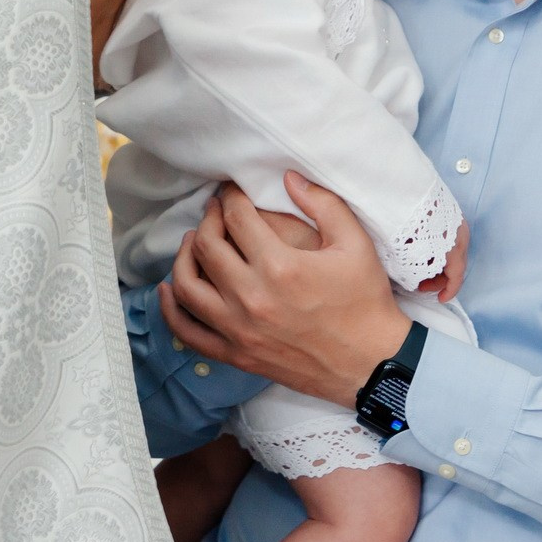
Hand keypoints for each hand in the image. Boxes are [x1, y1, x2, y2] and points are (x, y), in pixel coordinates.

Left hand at [158, 176, 409, 405]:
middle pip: (207, 246)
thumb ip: (323, 204)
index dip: (230, 197)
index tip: (232, 191)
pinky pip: (189, 332)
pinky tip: (169, 289)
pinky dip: (172, 310)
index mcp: (280, 267)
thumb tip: (289, 177)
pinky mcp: (237, 354)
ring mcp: (239, 329)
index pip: (237, 219)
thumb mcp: (355, 245)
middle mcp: (252, 297)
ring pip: (187, 286)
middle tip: (217, 212)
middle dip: (209, 220)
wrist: (372, 364)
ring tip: (195, 242)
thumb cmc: (366, 302)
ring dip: (184, 257)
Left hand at [414, 222, 468, 300]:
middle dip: (439, 279)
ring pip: (453, 254)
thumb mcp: (408, 249)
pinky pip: (450, 241)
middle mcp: (461, 237)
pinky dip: (440, 253)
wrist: (412, 191)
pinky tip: (424, 256)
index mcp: (453, 248)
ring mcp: (458, 225)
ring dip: (439, 266)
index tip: (440, 299)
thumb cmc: (411, 221)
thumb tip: (415, 278)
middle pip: (455, 265)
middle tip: (420, 286)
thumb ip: (414, 267)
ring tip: (420, 272)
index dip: (449, 291)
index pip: (456, 276)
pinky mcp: (452, 217)